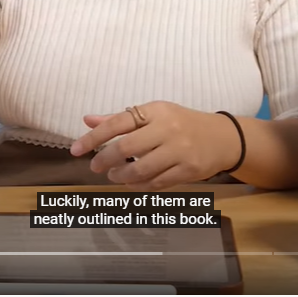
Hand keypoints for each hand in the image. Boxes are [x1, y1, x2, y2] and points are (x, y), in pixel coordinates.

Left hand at [69, 101, 241, 190]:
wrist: (222, 138)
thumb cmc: (182, 124)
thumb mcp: (154, 114)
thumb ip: (120, 118)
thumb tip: (87, 120)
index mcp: (156, 110)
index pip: (118, 122)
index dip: (94, 137)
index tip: (75, 149)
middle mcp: (167, 128)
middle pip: (127, 146)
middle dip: (105, 159)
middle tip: (95, 166)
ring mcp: (179, 150)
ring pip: (141, 169)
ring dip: (121, 175)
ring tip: (114, 175)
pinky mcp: (188, 170)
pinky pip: (156, 183)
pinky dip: (138, 186)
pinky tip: (131, 183)